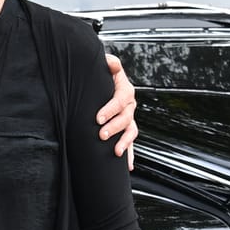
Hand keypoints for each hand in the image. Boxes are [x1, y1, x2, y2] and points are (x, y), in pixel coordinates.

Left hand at [96, 54, 136, 168]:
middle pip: (126, 118)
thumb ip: (109, 63)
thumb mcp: (104, 66)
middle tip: (102, 135)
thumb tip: (112, 64)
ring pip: (131, 132)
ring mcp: (128, 118)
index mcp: (125, 90)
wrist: (101, 83)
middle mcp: (129, 105)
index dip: (110, 109)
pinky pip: (130, 143)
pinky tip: (128, 165)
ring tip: (116, 152)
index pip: (120, 100)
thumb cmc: (100, 75)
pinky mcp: (124, 130)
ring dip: (125, 143)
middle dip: (115, 128)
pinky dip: (129, 154)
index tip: (98, 118)